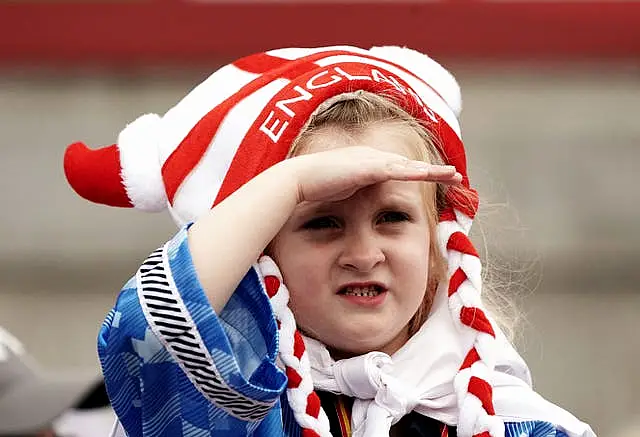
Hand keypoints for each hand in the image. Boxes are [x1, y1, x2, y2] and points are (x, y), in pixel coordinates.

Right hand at [289, 146, 461, 202]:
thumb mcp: (340, 191)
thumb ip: (352, 193)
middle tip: (456, 177)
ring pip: (409, 165)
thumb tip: (355, 204)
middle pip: (410, 164)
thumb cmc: (313, 189)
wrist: (298, 180)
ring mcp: (370, 160)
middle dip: (435, 170)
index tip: (437, 180)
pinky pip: (397, 170)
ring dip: (433, 171)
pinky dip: (415, 172)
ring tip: (454, 176)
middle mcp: (372, 157)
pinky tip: (431, 174)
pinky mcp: (367, 168)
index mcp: (368, 163)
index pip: (400, 168)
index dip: (420, 174)